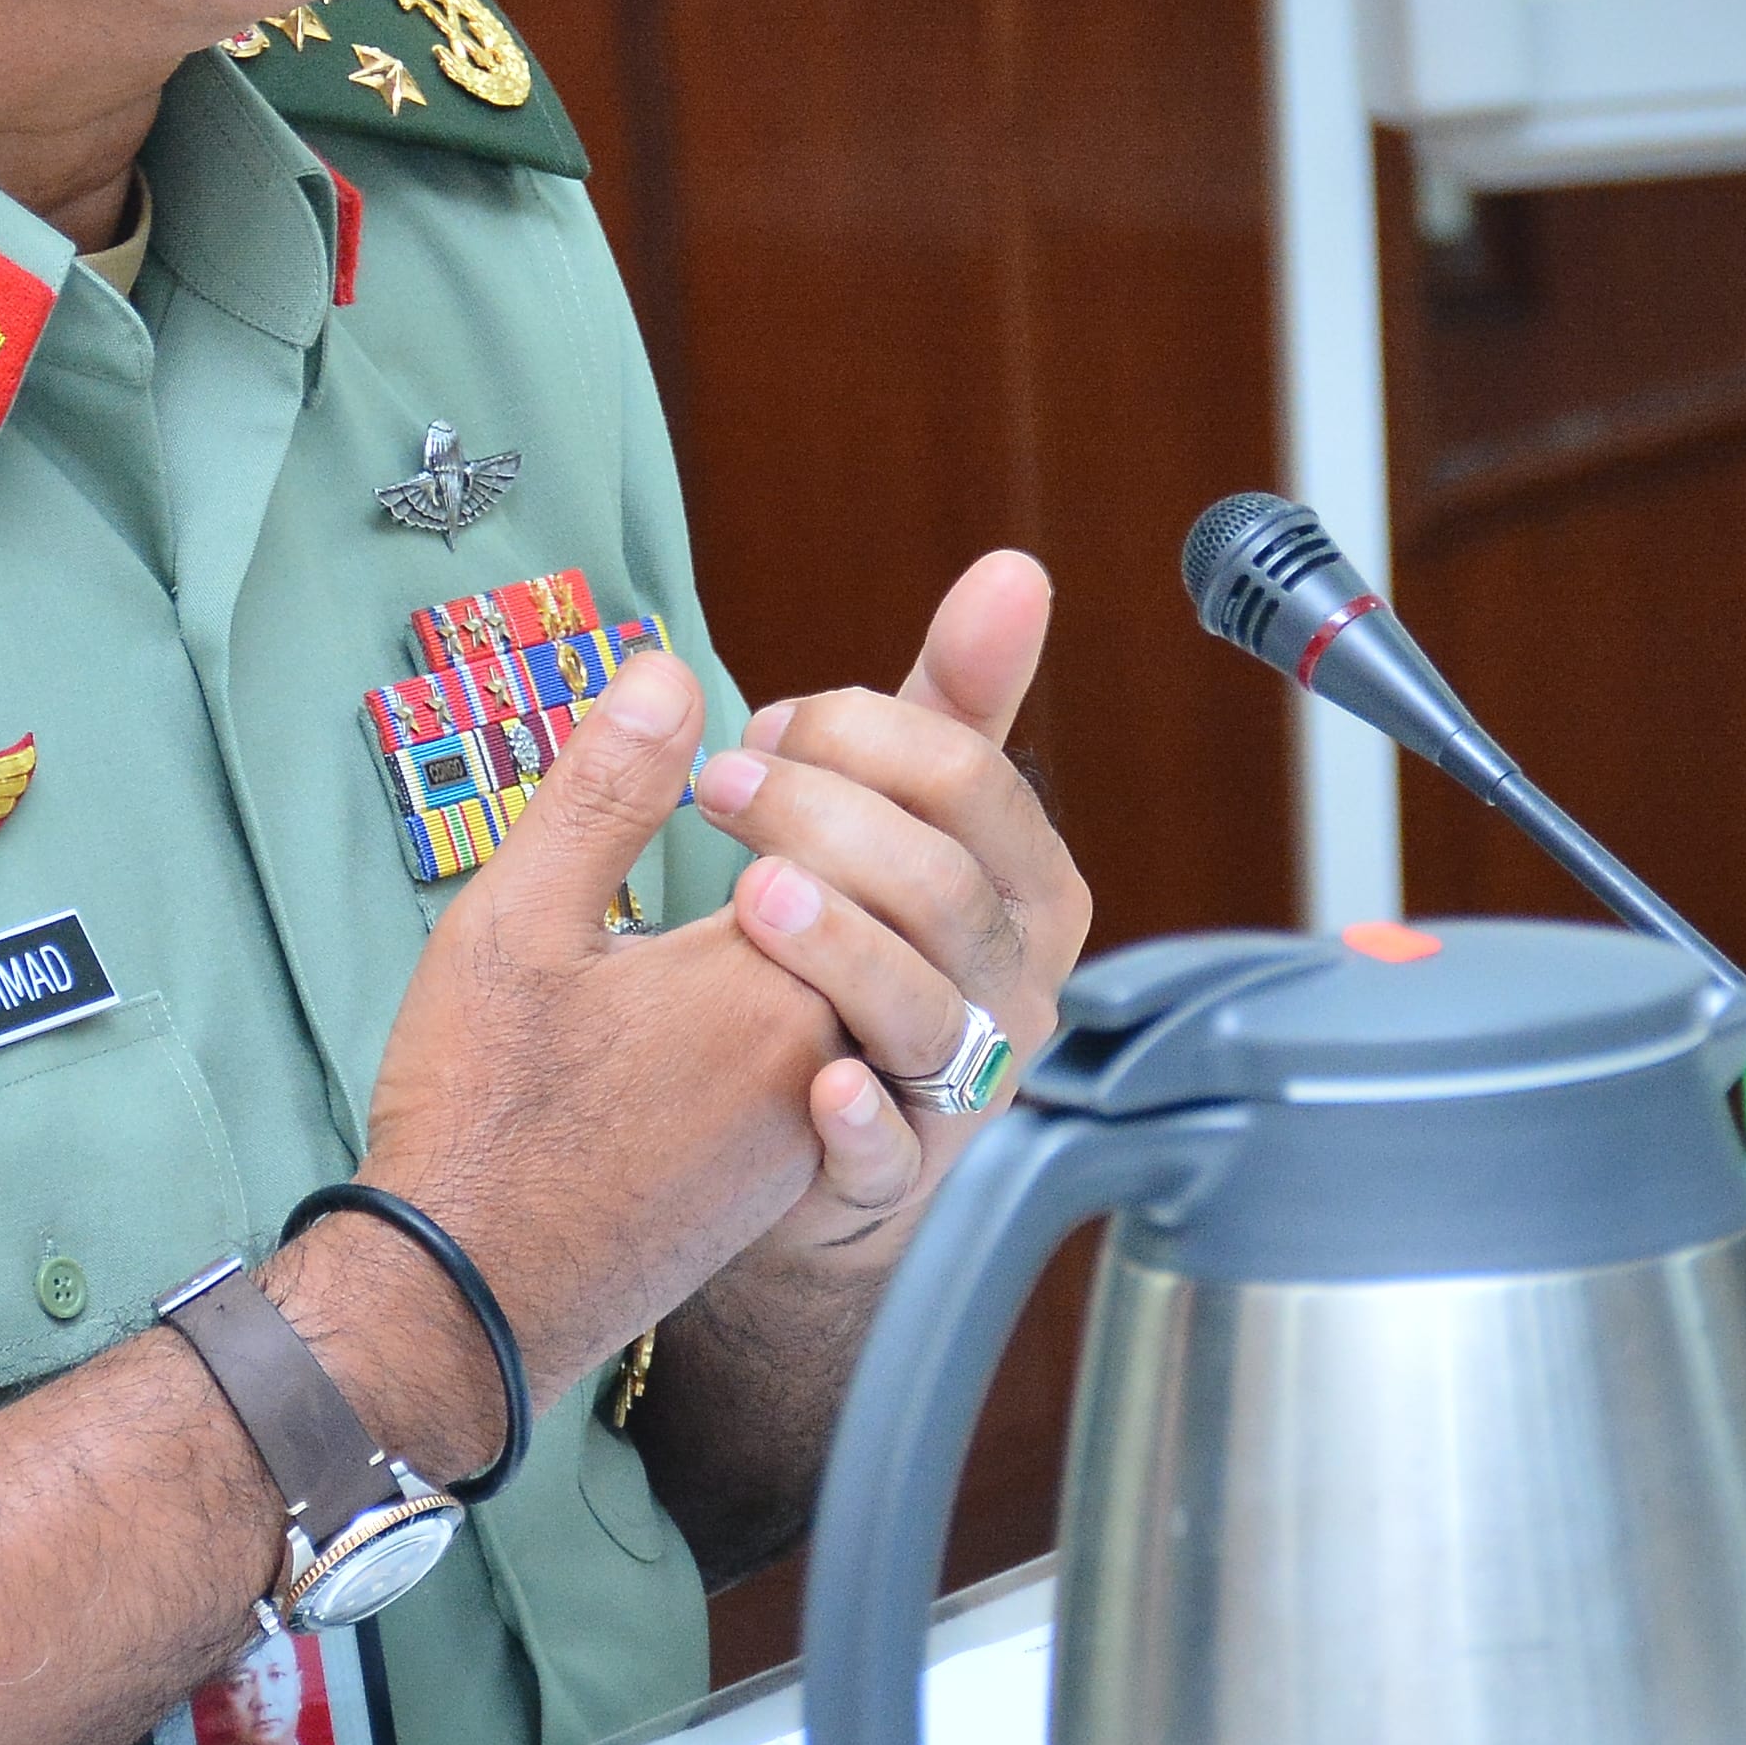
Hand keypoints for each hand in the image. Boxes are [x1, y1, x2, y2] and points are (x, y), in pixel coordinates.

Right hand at [314, 651, 853, 1443]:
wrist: (465, 1305)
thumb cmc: (479, 1114)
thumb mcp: (515, 922)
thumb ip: (605, 790)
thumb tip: (666, 672)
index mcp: (776, 986)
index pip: (873, 835)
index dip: (817, 769)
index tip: (746, 746)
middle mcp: (830, 1055)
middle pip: (907, 896)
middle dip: (859, 817)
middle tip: (766, 776)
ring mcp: (818, 1122)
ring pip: (887, 973)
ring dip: (845, 901)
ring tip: (760, 862)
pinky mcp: (793, 1170)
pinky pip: (856, 1043)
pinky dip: (821, 978)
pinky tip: (740, 964)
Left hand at [694, 550, 1086, 1269]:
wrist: (805, 1146)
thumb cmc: (859, 950)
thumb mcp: (902, 819)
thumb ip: (952, 704)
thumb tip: (1019, 567)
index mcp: (1025, 887)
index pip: (971, 780)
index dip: (860, 738)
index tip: (763, 726)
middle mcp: (1014, 987)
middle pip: (947, 885)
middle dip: (828, 820)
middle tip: (720, 787)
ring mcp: (960, 1086)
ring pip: (925, 1008)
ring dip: (840, 945)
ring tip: (750, 898)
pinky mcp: (896, 1177)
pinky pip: (894, 1154)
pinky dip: (859, 1118)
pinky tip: (814, 1082)